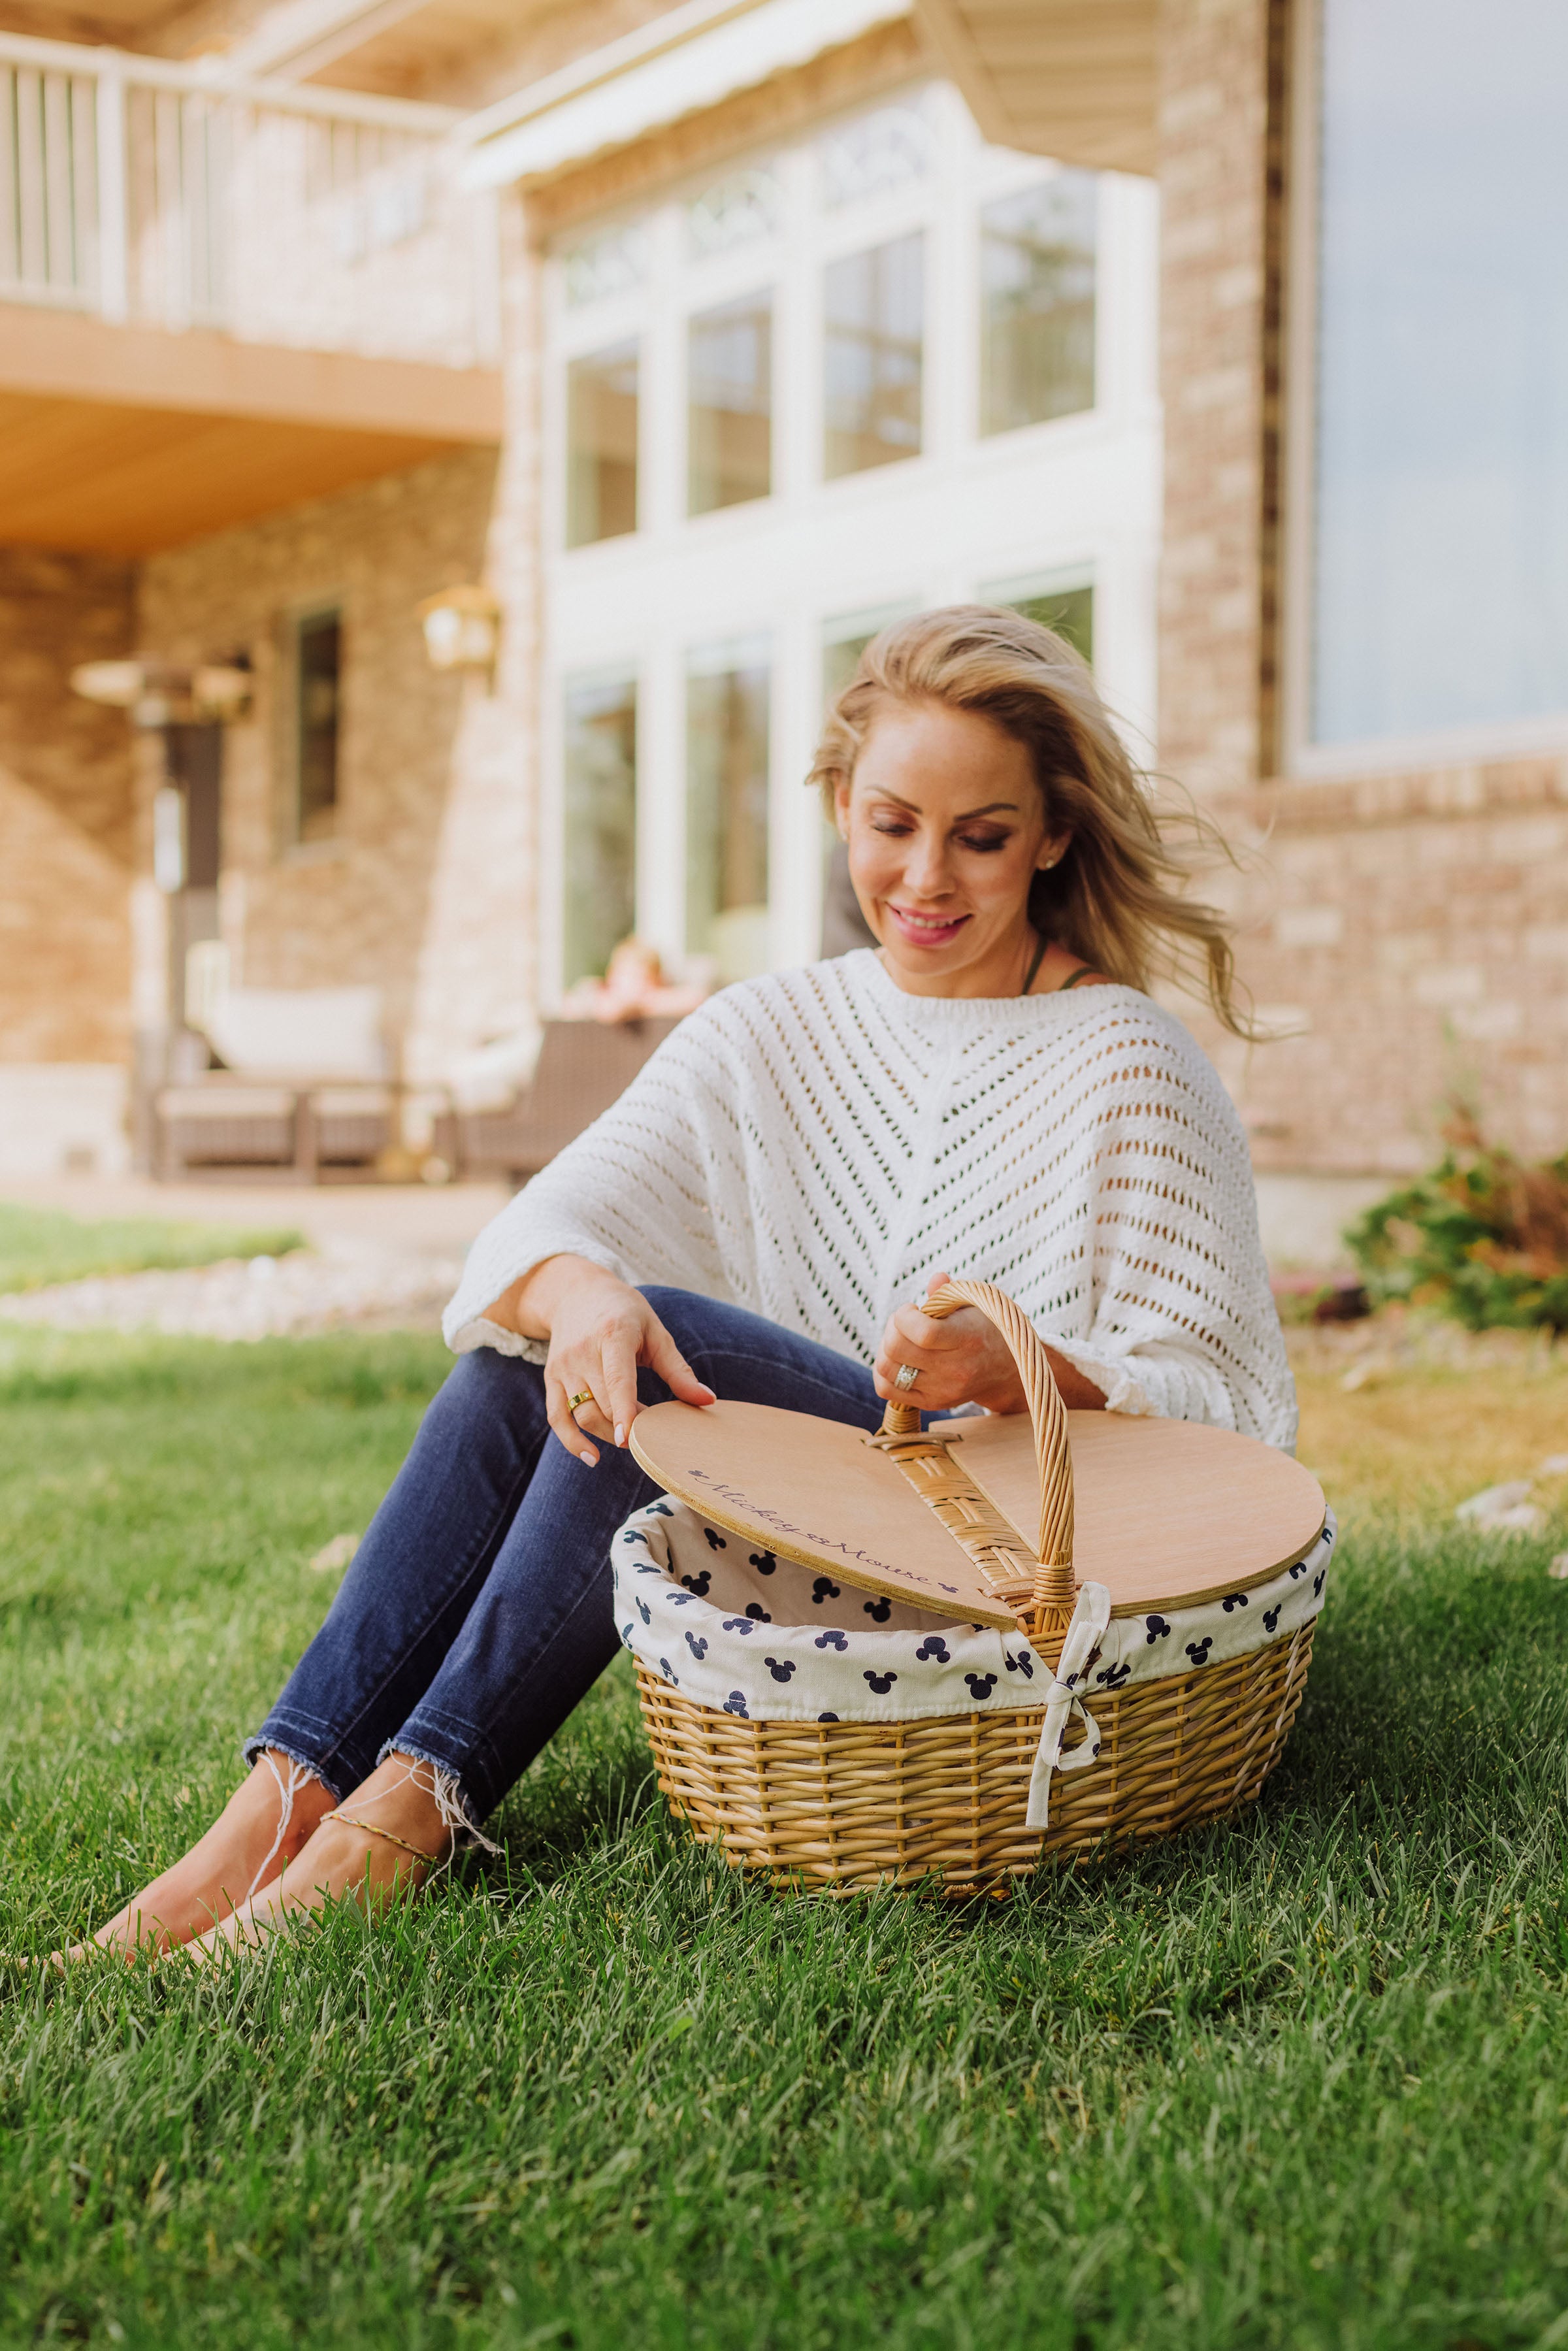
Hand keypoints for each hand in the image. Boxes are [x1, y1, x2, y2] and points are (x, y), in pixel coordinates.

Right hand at [485, 1256, 713, 1464]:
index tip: (630, 1437)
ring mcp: (564, 1366)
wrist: (576, 1293)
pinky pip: (557, 1417)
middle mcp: (583, 1352)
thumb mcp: (655, 1331)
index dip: (624, 1410)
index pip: (617, 1379)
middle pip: (602, 1404)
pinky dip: (572, 1441)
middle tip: (652, 1432)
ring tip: (630, 1436)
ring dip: (608, 1434)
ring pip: (582, 1414)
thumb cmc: (625, 1313)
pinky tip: (591, 1457)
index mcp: (613, 1335)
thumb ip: (678, 1370)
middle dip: (627, 1427)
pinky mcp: (552, 1378)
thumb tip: (708, 1400)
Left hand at [873, 1272, 1106, 1414]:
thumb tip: (936, 1278)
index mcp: (967, 1339)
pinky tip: (898, 1359)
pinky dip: (883, 1372)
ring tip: (901, 1339)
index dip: (904, 1316)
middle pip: (897, 1349)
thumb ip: (950, 1292)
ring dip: (886, 1348)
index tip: (912, 1308)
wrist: (1007, 1371)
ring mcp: (942, 1390)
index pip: (923, 1333)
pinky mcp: (932, 1403)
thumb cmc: (986, 1328)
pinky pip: (887, 1389)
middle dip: (892, 1327)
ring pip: (886, 1369)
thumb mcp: (976, 1304)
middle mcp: (955, 1369)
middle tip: (904, 1321)